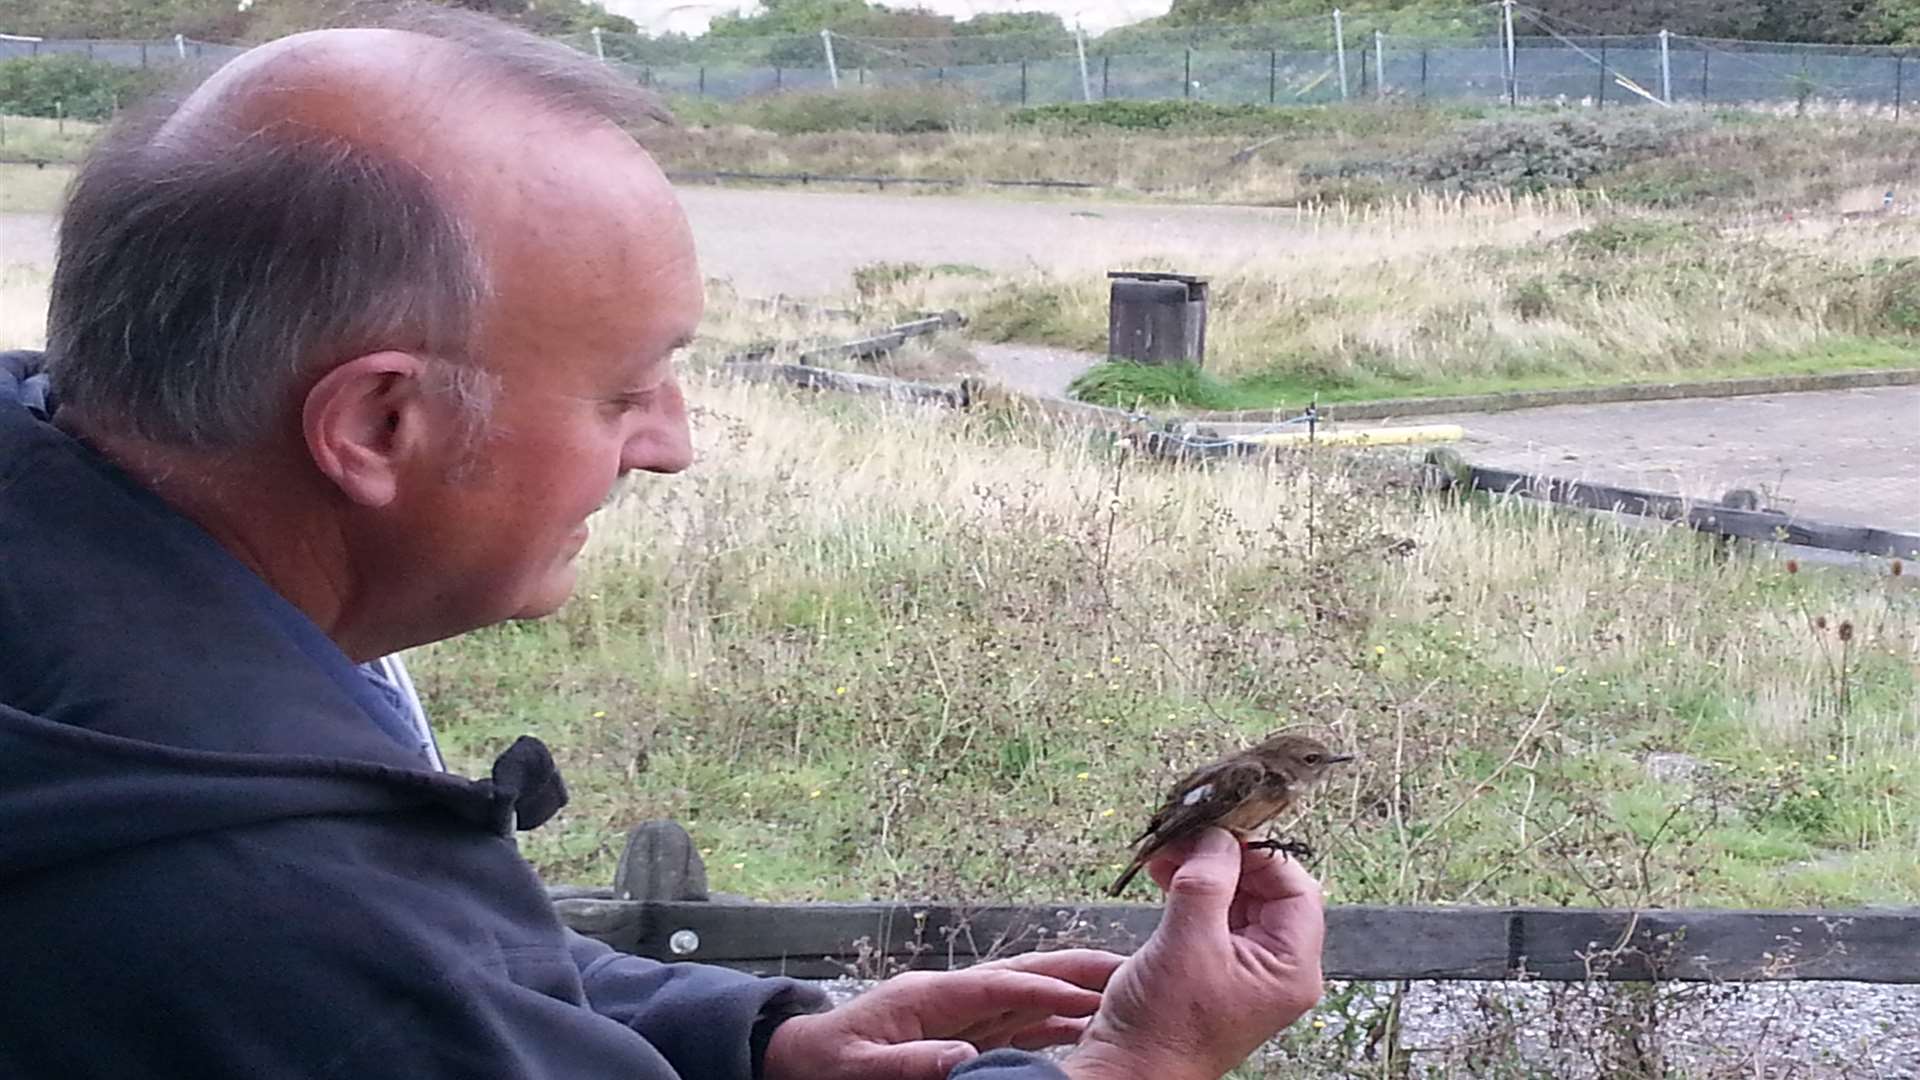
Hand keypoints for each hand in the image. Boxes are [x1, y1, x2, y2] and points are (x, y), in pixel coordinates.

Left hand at [762, 948, 1121, 1079]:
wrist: (802, 1061)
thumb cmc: (825, 1061)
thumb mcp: (858, 1067)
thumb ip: (908, 1063)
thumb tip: (964, 1058)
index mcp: (928, 994)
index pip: (996, 986)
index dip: (1043, 990)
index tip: (1088, 995)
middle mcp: (952, 996)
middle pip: (1023, 977)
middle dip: (1074, 972)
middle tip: (1127, 968)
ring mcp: (961, 1013)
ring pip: (1028, 998)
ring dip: (1073, 994)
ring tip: (1123, 993)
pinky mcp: (963, 1033)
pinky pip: (1017, 1025)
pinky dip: (1054, 1024)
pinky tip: (1087, 1029)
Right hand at [1064, 828, 1325, 1079]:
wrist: (1129, 1070)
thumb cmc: (1163, 1026)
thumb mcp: (1187, 942)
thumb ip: (1208, 881)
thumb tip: (1218, 836)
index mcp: (1290, 969)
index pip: (1296, 889)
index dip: (1258, 855)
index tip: (1218, 834)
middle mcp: (1277, 969)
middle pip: (1268, 890)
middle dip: (1224, 859)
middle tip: (1185, 839)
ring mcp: (1247, 969)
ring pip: (1238, 899)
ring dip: (1203, 871)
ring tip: (1166, 855)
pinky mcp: (1216, 967)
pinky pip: (1215, 915)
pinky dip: (1191, 891)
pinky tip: (1164, 875)